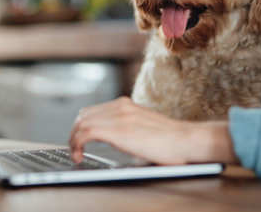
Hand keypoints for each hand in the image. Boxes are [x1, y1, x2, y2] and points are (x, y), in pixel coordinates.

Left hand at [67, 97, 237, 165]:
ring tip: (76, 154)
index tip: (80, 139)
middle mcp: (120, 107)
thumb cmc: (173, 141)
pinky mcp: (117, 130)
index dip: (82, 125)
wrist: (187, 140)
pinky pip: (85, 133)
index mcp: (126, 104)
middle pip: (83, 115)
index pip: (93, 110)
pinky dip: (77, 145)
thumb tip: (121, 139)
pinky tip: (79, 155)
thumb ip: (130, 127)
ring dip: (73, 140)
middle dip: (75, 133)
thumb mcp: (145, 127)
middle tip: (75, 149)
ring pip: (81, 124)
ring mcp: (118, 116)